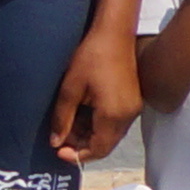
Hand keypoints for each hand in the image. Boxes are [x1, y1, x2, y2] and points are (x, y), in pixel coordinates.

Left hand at [48, 29, 140, 166]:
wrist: (114, 34)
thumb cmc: (91, 57)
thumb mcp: (70, 89)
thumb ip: (63, 119)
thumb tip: (56, 142)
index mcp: (114, 114)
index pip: (98, 149)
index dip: (77, 155)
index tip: (58, 151)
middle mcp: (128, 115)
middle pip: (106, 144)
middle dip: (82, 145)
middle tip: (60, 138)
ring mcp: (133, 107)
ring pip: (110, 134)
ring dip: (90, 134)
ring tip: (68, 124)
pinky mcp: (132, 100)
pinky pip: (115, 122)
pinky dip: (98, 125)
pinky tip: (83, 113)